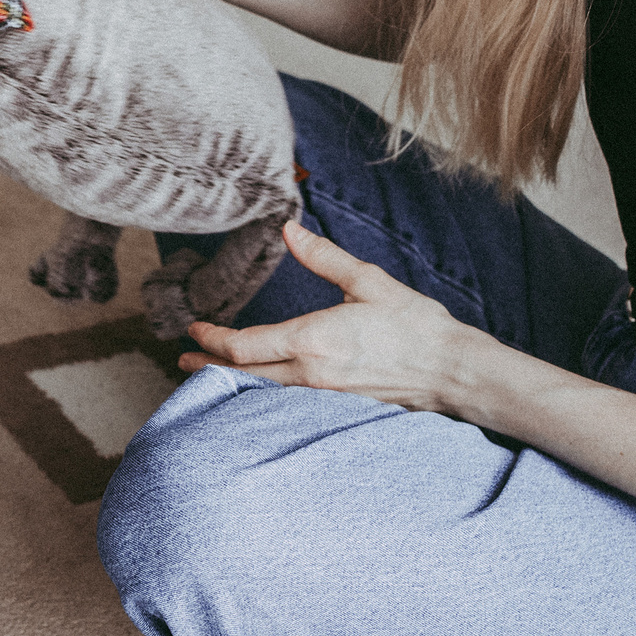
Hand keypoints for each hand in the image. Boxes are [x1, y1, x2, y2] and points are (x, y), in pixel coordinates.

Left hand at [181, 220, 475, 414]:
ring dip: (231, 381)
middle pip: (243, 374)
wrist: (451, 371)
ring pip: (262, 391)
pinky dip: (260, 392)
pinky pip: (285, 401)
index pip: (244, 345)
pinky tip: (257, 387)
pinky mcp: (336, 406)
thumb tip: (290, 229)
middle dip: (208, 364)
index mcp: (311, 340)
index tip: (193, 328)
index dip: (212, 337)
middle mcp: (309, 373)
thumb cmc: (414, 325)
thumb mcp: (367, 282)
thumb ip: (323, 257)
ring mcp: (321, 396)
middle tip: (184, 358)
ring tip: (209, 373)